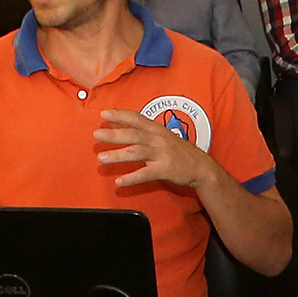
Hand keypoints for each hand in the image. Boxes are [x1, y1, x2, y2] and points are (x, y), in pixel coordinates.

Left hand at [96, 109, 215, 191]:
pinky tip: (119, 182)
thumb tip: (122, 128)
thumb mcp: (163, 136)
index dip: (120, 115)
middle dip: (113, 134)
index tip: (103, 114)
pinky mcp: (165, 169)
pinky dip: (131, 178)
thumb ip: (145, 132)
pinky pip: (145, 174)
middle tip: (97, 135)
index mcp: (156, 129)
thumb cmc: (179, 151)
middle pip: (133, 134)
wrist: (200, 166)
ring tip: (101, 158)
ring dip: (117, 155)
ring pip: (136, 152)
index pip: (136, 118)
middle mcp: (158, 139)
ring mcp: (161, 154)